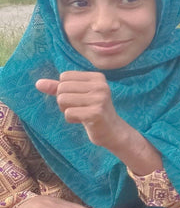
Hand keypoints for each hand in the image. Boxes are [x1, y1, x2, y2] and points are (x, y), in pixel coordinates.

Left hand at [36, 73, 162, 174]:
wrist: (112, 130)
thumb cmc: (92, 111)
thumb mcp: (77, 96)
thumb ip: (58, 88)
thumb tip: (38, 83)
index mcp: (97, 77)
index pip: (64, 76)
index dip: (64, 90)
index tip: (79, 98)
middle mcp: (100, 85)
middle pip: (62, 88)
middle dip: (63, 101)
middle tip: (79, 108)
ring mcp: (99, 99)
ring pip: (62, 99)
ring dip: (66, 110)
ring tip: (80, 114)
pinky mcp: (96, 113)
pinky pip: (68, 113)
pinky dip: (71, 119)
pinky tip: (83, 121)